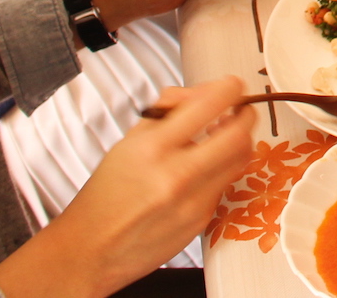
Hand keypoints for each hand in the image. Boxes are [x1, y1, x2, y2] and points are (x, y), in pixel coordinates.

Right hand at [0, 76, 256, 297]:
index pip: (208, 105)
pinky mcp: (201, 222)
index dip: (229, 88)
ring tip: (224, 136)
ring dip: (239, 141)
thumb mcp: (128, 143)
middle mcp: (176, 175)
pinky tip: (204, 170)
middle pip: (238, 134)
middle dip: (245, 115)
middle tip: (239, 110)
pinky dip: (221, 170)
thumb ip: (166, 113)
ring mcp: (193, 202)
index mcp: (152, 148)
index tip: (232, 86)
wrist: (91, 250)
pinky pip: (225, 185)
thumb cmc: (106, 194)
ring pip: (240, 159)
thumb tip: (202, 94)